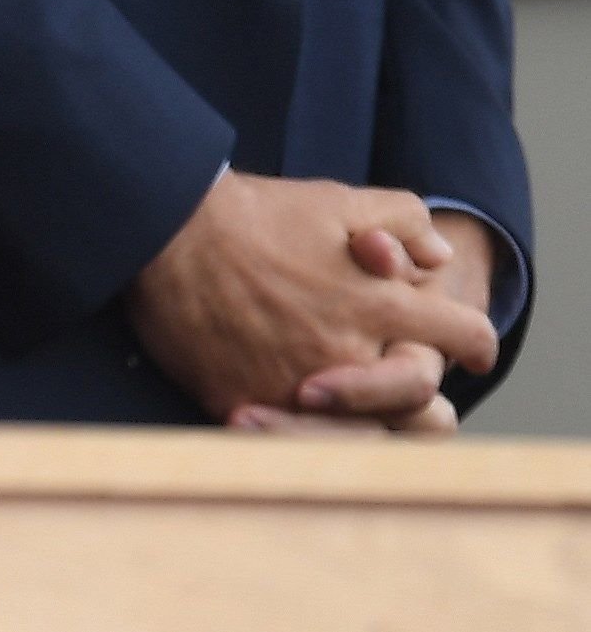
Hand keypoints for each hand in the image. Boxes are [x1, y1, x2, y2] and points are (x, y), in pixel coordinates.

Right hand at [128, 170, 497, 430]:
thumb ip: (405, 221)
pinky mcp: (246, 402)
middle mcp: (348, 353)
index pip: (463, 336)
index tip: (469, 348)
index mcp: (380, 304)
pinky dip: (294, 429)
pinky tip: (286, 410)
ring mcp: (297, 385)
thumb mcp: (338, 198)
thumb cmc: (253, 212)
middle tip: (403, 379)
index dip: (475, 342)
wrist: (161, 227)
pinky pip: (289, 439)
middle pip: (422, 403)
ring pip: (361, 433)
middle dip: (420, 389)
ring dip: (362, 418)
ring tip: (342, 398)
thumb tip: (438, 256)